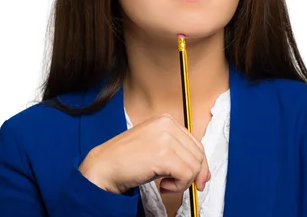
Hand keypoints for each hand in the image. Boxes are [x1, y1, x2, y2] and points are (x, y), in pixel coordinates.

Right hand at [78, 113, 209, 194]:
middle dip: (193, 174)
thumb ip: (178, 153)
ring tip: (165, 183)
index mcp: (165, 120)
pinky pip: (186, 174)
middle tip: (179, 185)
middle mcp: (167, 125)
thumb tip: (204, 173)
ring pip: (194, 165)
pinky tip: (162, 185)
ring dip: (182, 181)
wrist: (103, 168)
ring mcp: (165, 138)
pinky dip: (178, 186)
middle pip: (198, 153)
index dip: (199, 163)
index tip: (197, 178)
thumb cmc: (126, 160)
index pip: (195, 142)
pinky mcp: (164, 155)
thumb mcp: (155, 147)